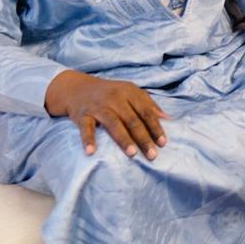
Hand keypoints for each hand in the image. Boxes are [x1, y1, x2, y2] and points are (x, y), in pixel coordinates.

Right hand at [44, 69, 168, 158]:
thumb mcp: (130, 92)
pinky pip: (86, 128)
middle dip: (143, 138)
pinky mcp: (82, 115)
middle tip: (152, 155)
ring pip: (114, 124)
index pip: (146, 112)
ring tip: (132, 153)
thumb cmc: (110, 93)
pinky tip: (92, 151)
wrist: (77, 88)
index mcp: (130, 92)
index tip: (163, 143)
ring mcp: (98, 106)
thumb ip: (148, 104)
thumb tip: (167, 118)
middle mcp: (115, 98)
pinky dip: (88, 139)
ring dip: (124, 139)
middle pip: (132, 120)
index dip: (155, 127)